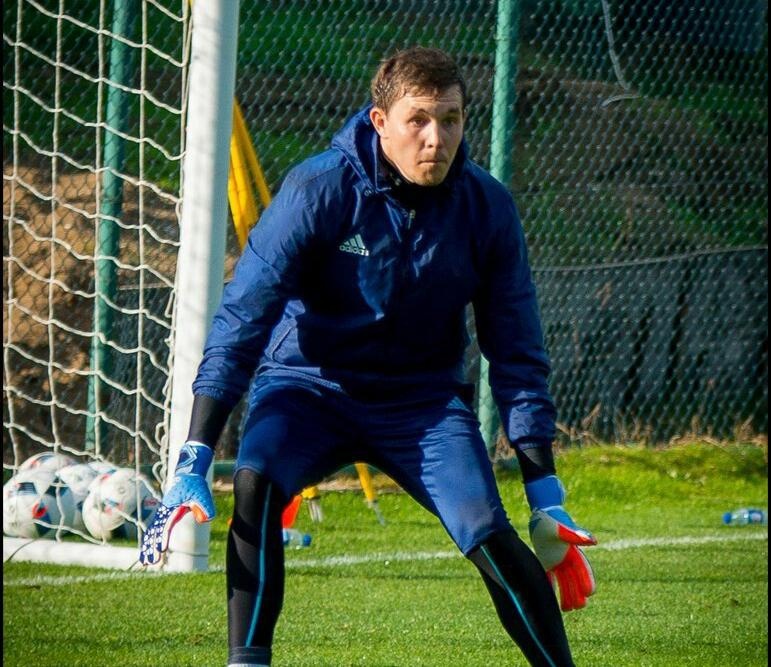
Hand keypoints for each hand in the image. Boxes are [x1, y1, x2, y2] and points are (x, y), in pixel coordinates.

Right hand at [139, 442, 214, 565]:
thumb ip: (205, 506)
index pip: (166, 525)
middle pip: (155, 531)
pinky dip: (151, 540)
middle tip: (150, 562)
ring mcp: (162, 513)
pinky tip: (148, 552)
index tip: (162, 549)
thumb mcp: (202, 493)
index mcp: (172, 507)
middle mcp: (164, 511)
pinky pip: (155, 529)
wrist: (188, 474)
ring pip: (152, 532)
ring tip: (146, 563)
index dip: (163, 537)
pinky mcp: (164, 515)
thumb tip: (205, 519)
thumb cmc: (195, 485)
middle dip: (152, 547)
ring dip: (148, 547)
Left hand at [525, 475, 596, 611]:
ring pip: (563, 580)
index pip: (582, 568)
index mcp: (573, 550)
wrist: (542, 511)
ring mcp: (556, 560)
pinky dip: (550, 586)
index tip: (590, 592)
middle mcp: (566, 557)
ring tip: (568, 609)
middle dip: (578, 592)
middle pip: (574, 578)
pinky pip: (548, 575)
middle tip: (580, 606)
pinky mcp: (546, 559)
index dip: (587, 580)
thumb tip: (593, 541)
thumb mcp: (562, 527)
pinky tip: (549, 598)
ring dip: (566, 593)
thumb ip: (576, 535)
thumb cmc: (553, 517)